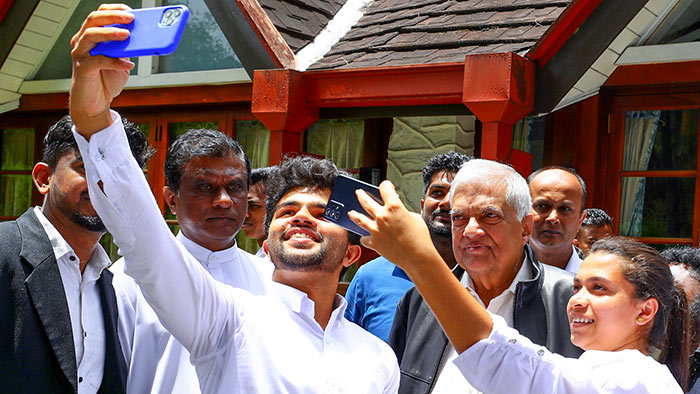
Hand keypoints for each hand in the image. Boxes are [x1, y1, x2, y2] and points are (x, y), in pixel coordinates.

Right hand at [69, 4, 134, 135]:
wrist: (95, 102)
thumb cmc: (106, 79)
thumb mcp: (122, 61)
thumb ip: (127, 49)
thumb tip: (143, 39)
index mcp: (91, 35)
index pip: (100, 14)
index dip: (114, 10)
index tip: (131, 11)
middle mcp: (82, 41)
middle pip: (94, 20)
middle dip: (113, 16)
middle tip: (131, 19)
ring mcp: (80, 54)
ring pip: (91, 35)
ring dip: (110, 33)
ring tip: (126, 35)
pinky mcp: (82, 68)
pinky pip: (97, 61)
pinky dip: (114, 62)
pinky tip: (128, 65)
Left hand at [348, 180, 439, 271]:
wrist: (418, 257)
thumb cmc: (420, 238)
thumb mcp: (414, 217)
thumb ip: (402, 212)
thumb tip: (397, 213)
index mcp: (394, 207)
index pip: (385, 188)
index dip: (386, 185)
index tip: (386, 186)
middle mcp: (382, 216)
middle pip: (366, 201)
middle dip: (361, 195)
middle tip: (358, 192)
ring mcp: (375, 230)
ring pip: (359, 218)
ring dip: (354, 214)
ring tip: (351, 212)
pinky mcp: (373, 243)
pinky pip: (364, 238)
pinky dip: (365, 238)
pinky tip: (366, 237)